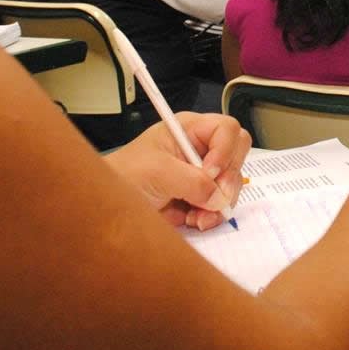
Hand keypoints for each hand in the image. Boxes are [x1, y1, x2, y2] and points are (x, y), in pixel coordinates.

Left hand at [107, 112, 251, 230]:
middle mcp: (202, 149)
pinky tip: (194, 220)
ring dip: (220, 203)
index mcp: (190, 130)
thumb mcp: (157, 172)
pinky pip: (222, 206)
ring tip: (196, 216)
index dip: (225, 149)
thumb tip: (219, 198)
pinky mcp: (202, 198)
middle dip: (229, 178)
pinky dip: (213, 216)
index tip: (209, 172)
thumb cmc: (127, 176)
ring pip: (233, 184)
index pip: (227, 129)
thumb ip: (192, 181)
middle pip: (238, 155)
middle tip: (214, 197)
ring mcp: (204, 174)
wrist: (110, 206)